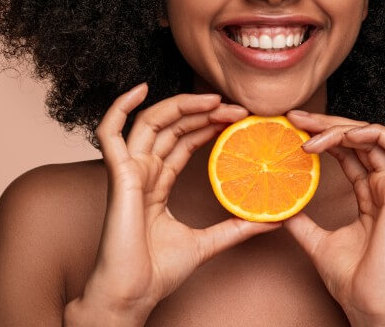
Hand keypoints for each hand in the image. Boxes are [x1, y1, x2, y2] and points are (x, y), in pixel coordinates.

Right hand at [67, 83, 281, 324]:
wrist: (132, 295)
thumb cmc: (157, 272)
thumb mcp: (208, 243)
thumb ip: (236, 229)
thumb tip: (275, 221)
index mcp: (157, 183)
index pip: (183, 141)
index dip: (208, 125)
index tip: (238, 119)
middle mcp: (142, 171)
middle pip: (172, 126)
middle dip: (204, 112)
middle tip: (237, 110)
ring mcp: (128, 171)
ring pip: (150, 122)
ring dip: (181, 106)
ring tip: (213, 100)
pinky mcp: (117, 175)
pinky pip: (109, 132)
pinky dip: (120, 107)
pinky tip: (141, 89)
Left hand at [283, 111, 384, 326]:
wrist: (368, 305)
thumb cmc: (351, 281)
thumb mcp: (315, 243)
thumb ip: (301, 222)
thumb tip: (276, 209)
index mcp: (368, 196)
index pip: (347, 152)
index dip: (322, 136)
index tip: (291, 129)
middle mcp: (383, 188)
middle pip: (358, 140)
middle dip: (326, 123)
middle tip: (294, 118)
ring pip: (375, 137)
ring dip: (342, 126)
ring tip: (311, 130)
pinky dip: (372, 133)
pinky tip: (344, 135)